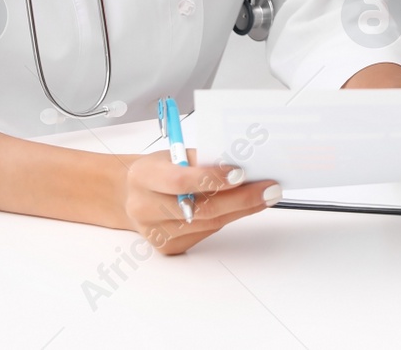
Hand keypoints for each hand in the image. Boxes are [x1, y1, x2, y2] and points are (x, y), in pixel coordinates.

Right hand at [119, 150, 279, 255]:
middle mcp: (145, 208)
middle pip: (200, 209)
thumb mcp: (173, 154)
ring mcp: (157, 232)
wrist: (131, 195)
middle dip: (240, 199)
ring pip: (209, 223)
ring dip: (241, 209)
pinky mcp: (169, 247)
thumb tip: (239, 163)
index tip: (241, 173)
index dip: (212, 178)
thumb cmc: (157, 170)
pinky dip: (227, 217)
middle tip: (269, 189)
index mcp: (143, 177)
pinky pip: (206, 232)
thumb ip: (202, 159)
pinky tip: (240, 206)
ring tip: (264, 195)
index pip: (180, 181)